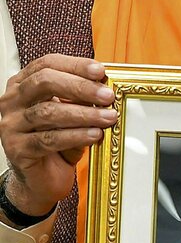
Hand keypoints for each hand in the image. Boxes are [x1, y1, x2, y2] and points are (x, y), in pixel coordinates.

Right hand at [0, 55, 116, 217]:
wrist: (43, 178)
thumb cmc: (59, 140)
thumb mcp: (72, 111)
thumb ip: (82, 96)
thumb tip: (105, 84)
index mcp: (23, 84)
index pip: (47, 64)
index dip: (75, 65)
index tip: (100, 71)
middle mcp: (11, 101)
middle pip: (44, 82)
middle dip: (80, 87)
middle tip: (107, 95)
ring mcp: (10, 125)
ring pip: (48, 112)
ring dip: (83, 114)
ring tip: (108, 117)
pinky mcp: (16, 149)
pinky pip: (48, 139)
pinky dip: (75, 136)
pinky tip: (94, 135)